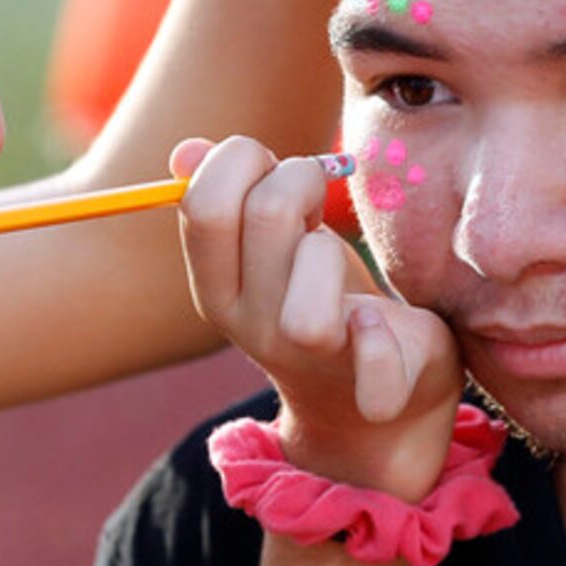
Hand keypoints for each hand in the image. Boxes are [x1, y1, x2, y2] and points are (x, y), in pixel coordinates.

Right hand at [172, 137, 462, 499]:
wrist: (367, 412)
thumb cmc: (317, 301)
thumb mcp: (269, 249)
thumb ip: (229, 199)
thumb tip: (187, 153)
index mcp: (217, 290)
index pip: (203, 205)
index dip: (240, 160)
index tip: (269, 168)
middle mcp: (253, 326)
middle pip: (267, 214)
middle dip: (300, 178)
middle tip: (317, 195)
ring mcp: (312, 358)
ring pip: (312, 273)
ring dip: (332, 247)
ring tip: (339, 256)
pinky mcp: (375, 387)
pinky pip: (374, 362)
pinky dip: (378, 337)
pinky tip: (375, 322)